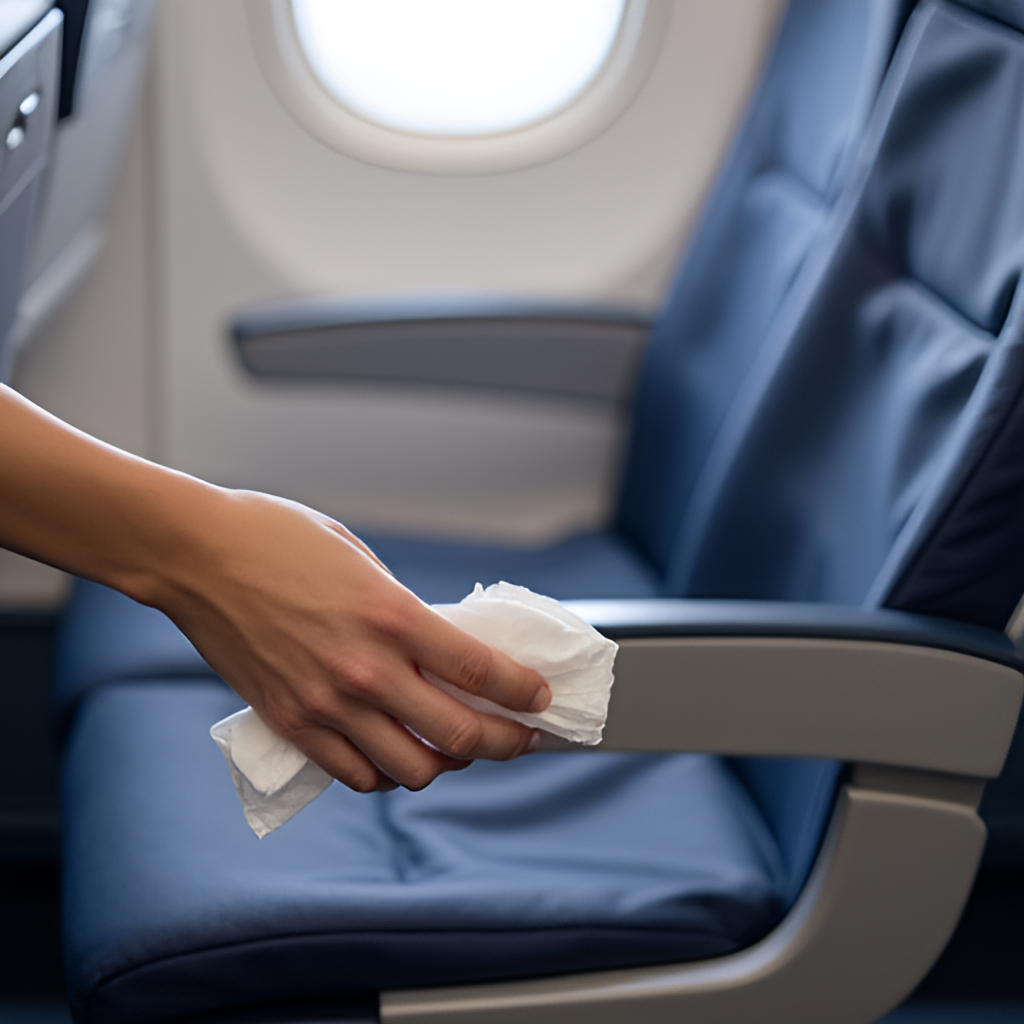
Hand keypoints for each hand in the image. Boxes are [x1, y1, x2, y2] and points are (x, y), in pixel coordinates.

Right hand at [152, 490, 551, 792]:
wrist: (196, 556)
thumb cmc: (277, 540)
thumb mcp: (362, 559)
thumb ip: (404, 610)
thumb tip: (440, 646)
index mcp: (391, 616)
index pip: (481, 672)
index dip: (524, 694)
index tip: (542, 700)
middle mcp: (366, 669)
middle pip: (459, 734)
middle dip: (508, 742)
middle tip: (524, 737)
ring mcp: (326, 704)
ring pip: (413, 769)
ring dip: (449, 765)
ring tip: (460, 749)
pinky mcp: (292, 723)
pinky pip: (355, 773)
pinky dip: (388, 774)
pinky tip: (399, 755)